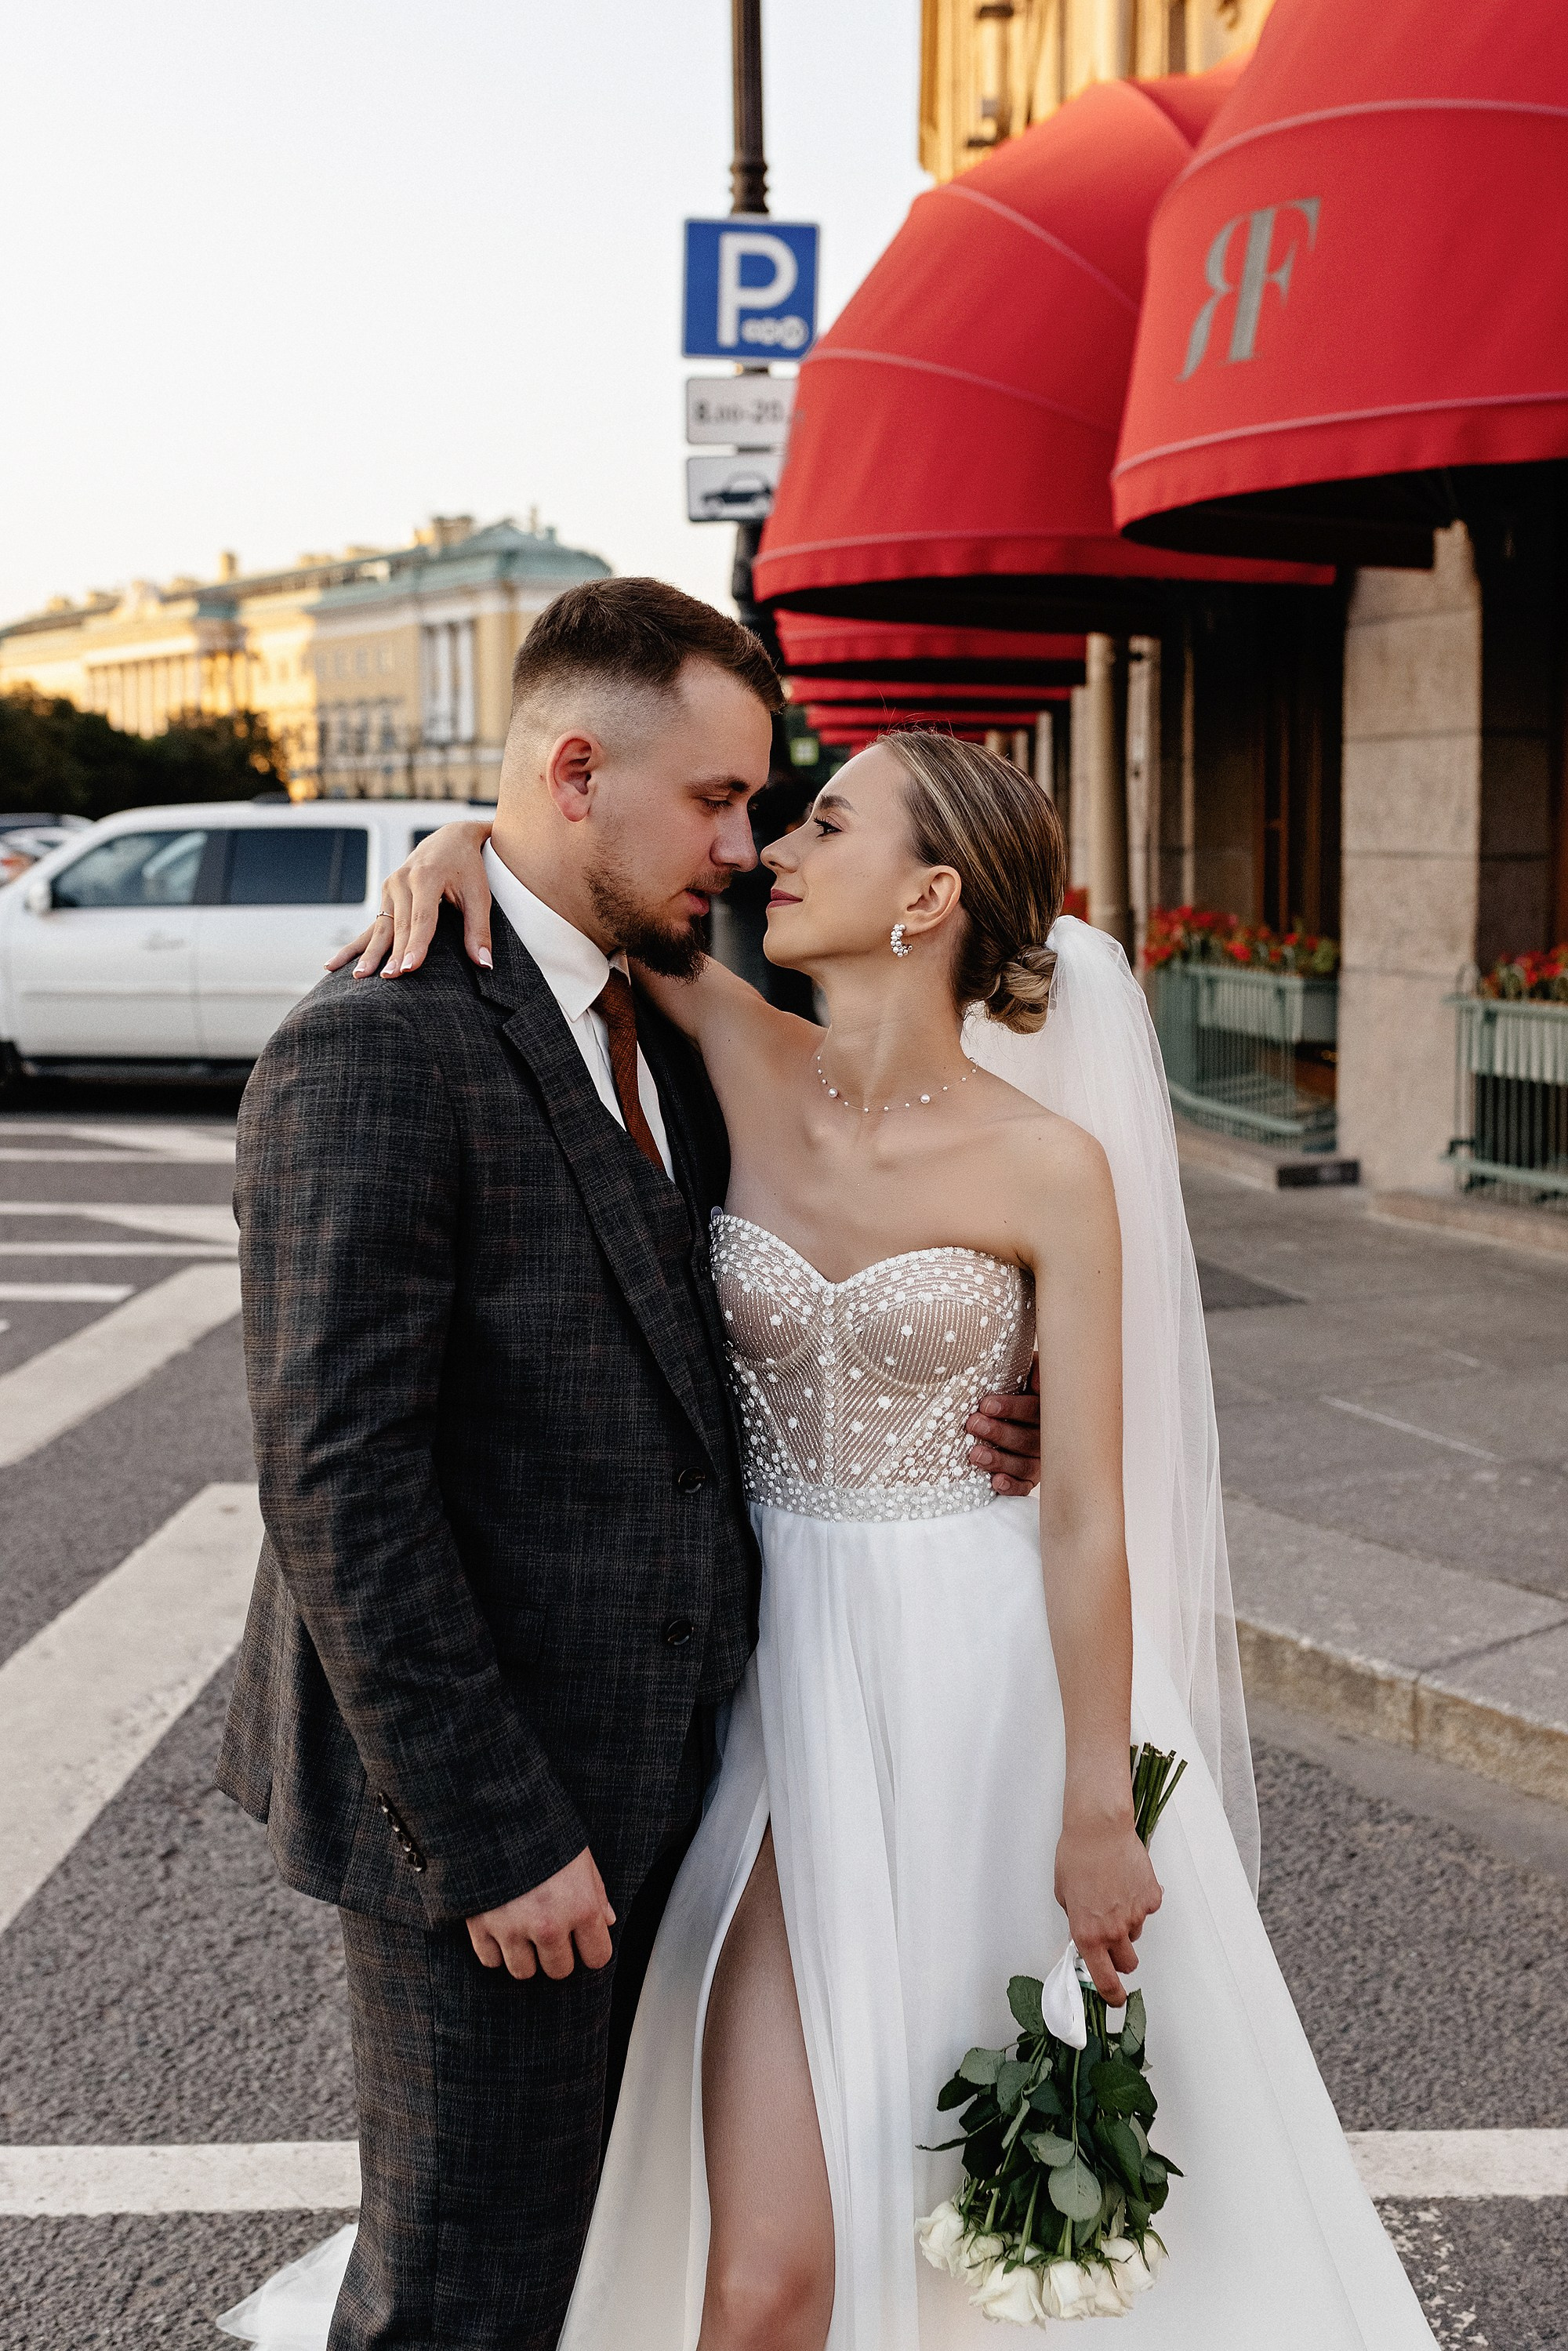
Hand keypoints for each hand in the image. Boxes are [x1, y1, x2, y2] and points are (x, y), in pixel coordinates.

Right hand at [327, 820, 494, 979]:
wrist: (450, 839)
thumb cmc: (468, 869)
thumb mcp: (479, 895)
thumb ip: (479, 930)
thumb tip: (484, 964)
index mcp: (427, 876)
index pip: (421, 917)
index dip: (416, 944)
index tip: (408, 968)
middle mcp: (403, 879)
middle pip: (398, 925)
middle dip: (391, 954)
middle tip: (387, 979)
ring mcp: (390, 886)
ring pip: (382, 926)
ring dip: (371, 952)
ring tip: (360, 976)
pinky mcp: (386, 893)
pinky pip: (373, 924)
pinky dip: (359, 945)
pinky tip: (338, 964)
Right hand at [465, 1845, 615, 1980]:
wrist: (496, 1811)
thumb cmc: (544, 1830)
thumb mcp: (580, 1856)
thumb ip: (595, 1892)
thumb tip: (606, 1921)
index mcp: (581, 1907)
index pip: (597, 1958)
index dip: (590, 1948)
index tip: (582, 1940)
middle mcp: (549, 1925)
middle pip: (559, 1971)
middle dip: (557, 1954)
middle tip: (549, 1930)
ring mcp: (513, 1929)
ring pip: (524, 1972)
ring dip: (525, 1955)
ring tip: (523, 1930)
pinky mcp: (481, 1927)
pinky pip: (491, 1961)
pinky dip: (494, 1949)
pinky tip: (499, 1927)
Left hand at [965, 1357, 1040, 1495]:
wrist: (1022, 1400)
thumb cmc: (1019, 1383)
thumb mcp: (1026, 1370)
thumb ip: (1034, 1369)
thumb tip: (1036, 1381)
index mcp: (1047, 1409)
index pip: (1032, 1409)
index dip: (1010, 1408)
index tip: (986, 1405)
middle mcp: (1047, 1436)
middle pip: (1026, 1439)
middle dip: (998, 1433)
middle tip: (974, 1424)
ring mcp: (1040, 1459)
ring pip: (1024, 1464)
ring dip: (999, 1460)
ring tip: (975, 1454)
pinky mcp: (1031, 1476)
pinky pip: (1024, 1485)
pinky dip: (1011, 1486)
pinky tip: (995, 1482)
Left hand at [1054, 1812, 1161, 2005]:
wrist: (1099, 1828)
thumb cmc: (1075, 1856)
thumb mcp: (1064, 1895)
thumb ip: (1076, 1922)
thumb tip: (1085, 1935)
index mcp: (1088, 1934)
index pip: (1104, 1980)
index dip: (1111, 1995)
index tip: (1114, 2000)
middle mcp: (1113, 1930)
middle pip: (1128, 1963)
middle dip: (1121, 1956)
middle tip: (1111, 1935)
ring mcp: (1136, 1915)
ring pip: (1136, 1934)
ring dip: (1127, 1924)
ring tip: (1114, 1893)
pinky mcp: (1151, 1898)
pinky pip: (1146, 1909)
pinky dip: (1139, 1900)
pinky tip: (1127, 1880)